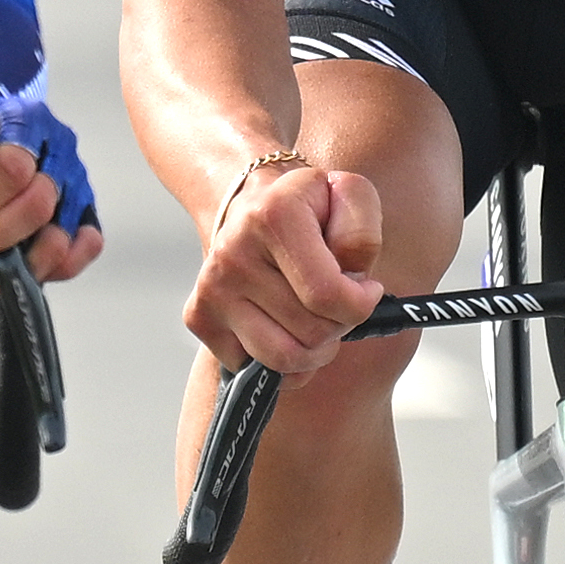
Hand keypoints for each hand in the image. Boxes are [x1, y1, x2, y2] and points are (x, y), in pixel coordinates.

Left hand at [0, 97, 103, 291]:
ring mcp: (73, 186)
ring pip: (60, 238)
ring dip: (15, 262)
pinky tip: (10, 277)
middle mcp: (59, 153)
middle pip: (38, 206)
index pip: (14, 169)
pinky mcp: (80, 216)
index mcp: (29, 122)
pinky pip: (86, 248)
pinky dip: (50, 270)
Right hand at [182, 150, 388, 373]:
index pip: (327, 295)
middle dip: (339, 325)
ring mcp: (212, 289)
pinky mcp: (199, 317)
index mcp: (273, 217)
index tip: (365, 289)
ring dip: (313, 350)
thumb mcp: (350, 195)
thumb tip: (350, 279)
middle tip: (337, 302)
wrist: (250, 204)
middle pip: (311, 333)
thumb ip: (362, 232)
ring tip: (316, 320)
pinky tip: (286, 330)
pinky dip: (280, 363)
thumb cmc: (309, 208)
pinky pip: (252, 368)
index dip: (361, 304)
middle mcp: (233, 253)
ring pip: (283, 360)